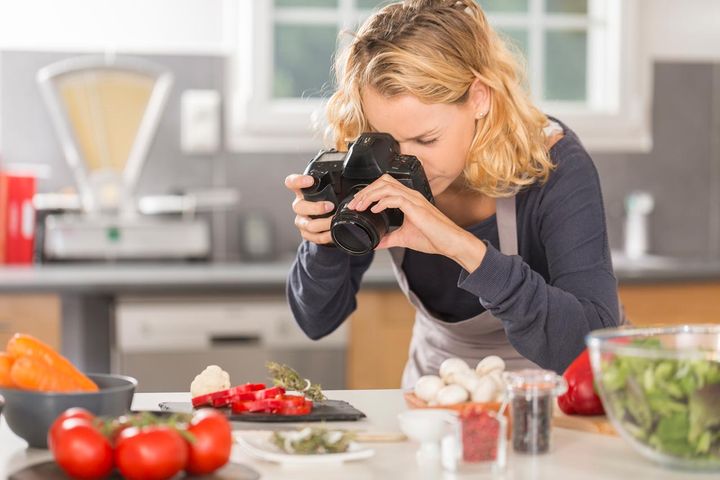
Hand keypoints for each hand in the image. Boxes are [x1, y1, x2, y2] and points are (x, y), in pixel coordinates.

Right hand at [284, 174, 335, 244]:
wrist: (327, 217)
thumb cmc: (328, 199)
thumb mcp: (329, 187)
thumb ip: (335, 180)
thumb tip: (347, 172)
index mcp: (302, 191)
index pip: (292, 182)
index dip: (298, 181)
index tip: (310, 180)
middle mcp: (299, 205)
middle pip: (299, 206)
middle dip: (316, 207)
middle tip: (331, 206)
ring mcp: (301, 220)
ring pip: (307, 224)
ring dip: (323, 223)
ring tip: (334, 221)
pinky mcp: (306, 233)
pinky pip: (313, 237)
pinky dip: (324, 236)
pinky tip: (333, 233)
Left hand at [346, 175, 487, 270]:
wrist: (450, 243)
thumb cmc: (434, 238)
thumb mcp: (404, 238)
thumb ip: (389, 238)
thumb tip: (376, 243)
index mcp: (409, 199)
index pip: (385, 186)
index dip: (369, 192)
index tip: (357, 204)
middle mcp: (411, 195)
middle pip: (383, 182)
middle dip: (365, 191)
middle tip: (354, 204)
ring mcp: (414, 200)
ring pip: (387, 187)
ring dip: (370, 195)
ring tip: (360, 206)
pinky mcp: (416, 207)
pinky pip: (396, 198)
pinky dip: (382, 202)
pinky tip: (374, 210)